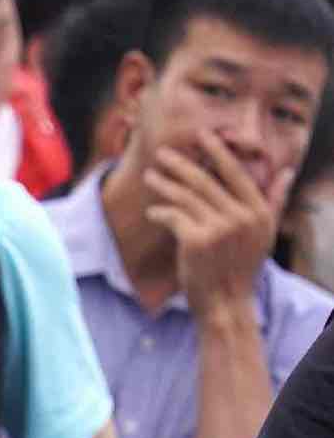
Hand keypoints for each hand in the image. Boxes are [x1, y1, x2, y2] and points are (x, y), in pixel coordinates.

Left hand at [142, 130, 286, 315]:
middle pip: (206, 181)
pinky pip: (172, 216)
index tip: (203, 135)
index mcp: (258, 212)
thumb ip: (273, 200)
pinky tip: (152, 211)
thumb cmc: (241, 266)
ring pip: (185, 196)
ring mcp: (218, 228)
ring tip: (149, 176)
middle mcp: (241, 217)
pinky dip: (160, 212)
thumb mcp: (263, 233)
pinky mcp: (195, 240)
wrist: (225, 302)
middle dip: (181, 164)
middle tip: (162, 152)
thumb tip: (287, 171)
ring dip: (164, 184)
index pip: (236, 173)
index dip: (218, 152)